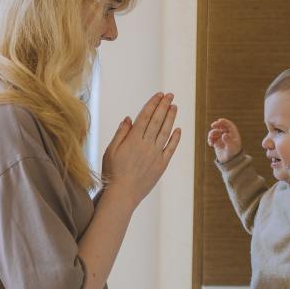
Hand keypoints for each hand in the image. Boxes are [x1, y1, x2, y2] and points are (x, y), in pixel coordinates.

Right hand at [103, 91, 180, 207]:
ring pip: (165, 132)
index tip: (159, 95)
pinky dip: (175, 138)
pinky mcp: (161, 165)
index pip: (145, 117)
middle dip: (164, 106)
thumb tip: (129, 118)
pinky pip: (171, 149)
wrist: (123, 193)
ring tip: (175, 106)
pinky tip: (178, 129)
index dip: (153, 104)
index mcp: (133, 139)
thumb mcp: (111, 150)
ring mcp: (155, 155)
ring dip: (171, 118)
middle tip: (170, 95)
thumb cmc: (112, 172)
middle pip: (157, 121)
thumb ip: (121, 133)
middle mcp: (146, 145)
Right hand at [207, 118, 241, 163]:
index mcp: (233, 134)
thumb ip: (228, 141)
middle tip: (213, 125)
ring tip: (211, 139)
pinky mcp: (216, 142)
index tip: (219, 121)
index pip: (229, 124)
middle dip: (216, 125)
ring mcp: (221, 138)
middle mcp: (227, 134)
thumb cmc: (233, 154)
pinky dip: (210, 140)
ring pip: (215, 131)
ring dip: (211, 134)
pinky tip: (210, 144)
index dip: (224, 122)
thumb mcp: (231, 147)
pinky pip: (212, 138)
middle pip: (221, 126)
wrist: (230, 162)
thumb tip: (223, 134)